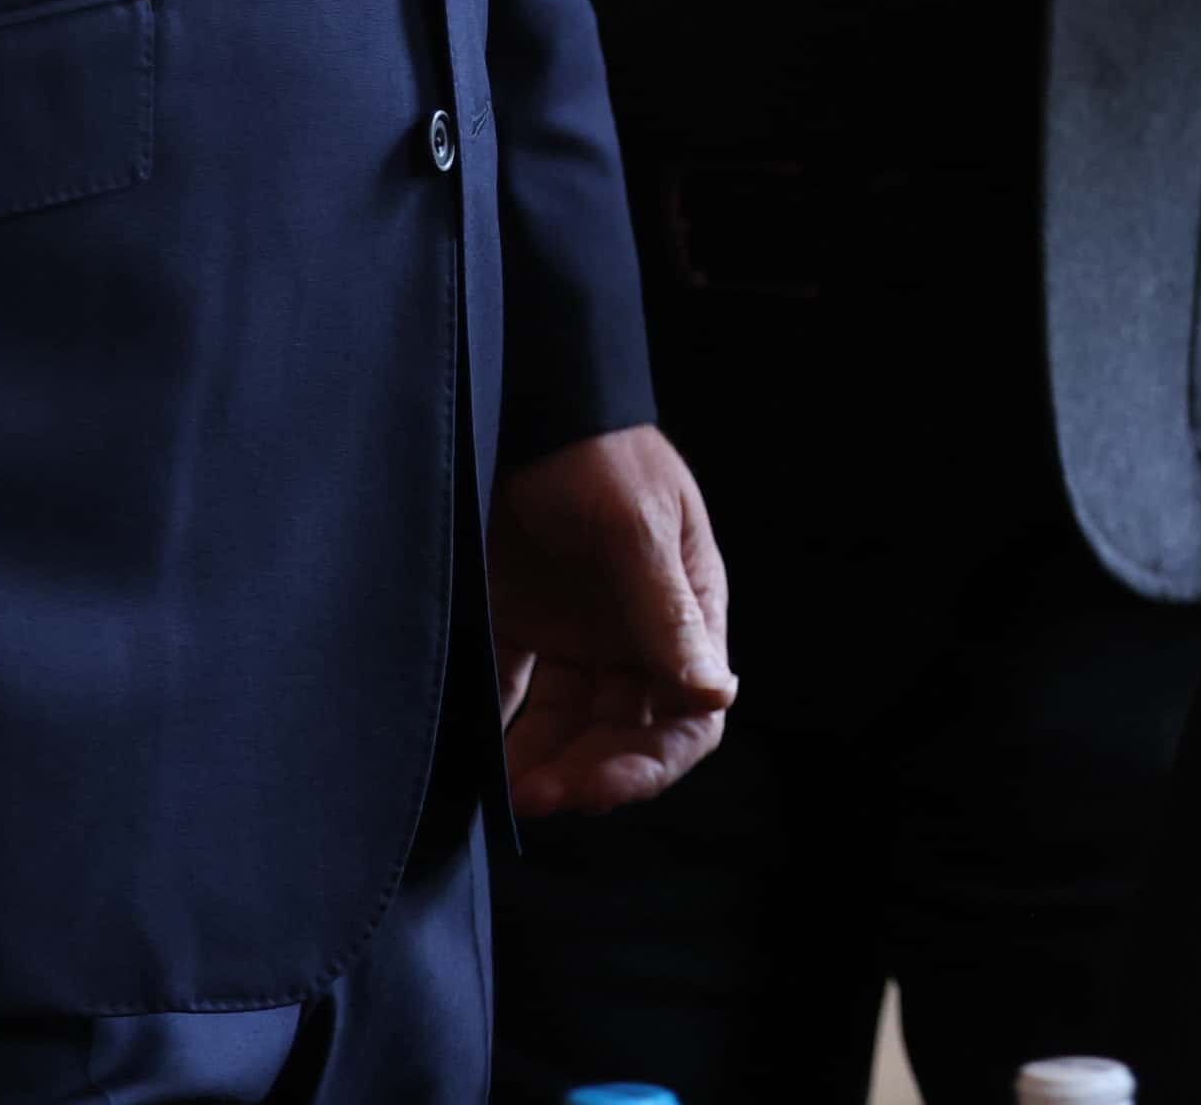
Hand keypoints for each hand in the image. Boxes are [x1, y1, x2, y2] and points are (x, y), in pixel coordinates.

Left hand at [489, 422, 734, 815]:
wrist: (511, 401)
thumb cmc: (592, 448)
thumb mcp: (636, 525)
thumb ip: (666, 612)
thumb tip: (715, 694)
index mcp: (687, 605)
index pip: (689, 710)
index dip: (651, 758)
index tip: (599, 787)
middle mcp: (637, 629)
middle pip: (630, 727)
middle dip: (593, 768)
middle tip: (543, 797)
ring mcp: (579, 631)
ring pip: (574, 724)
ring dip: (550, 764)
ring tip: (512, 794)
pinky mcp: (521, 625)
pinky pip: (517, 698)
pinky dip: (505, 736)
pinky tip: (485, 767)